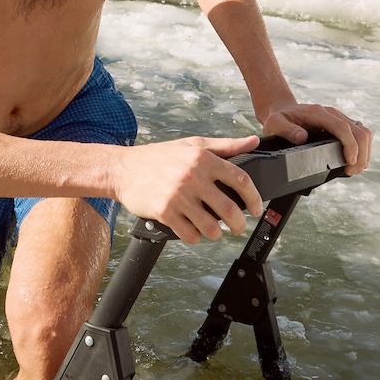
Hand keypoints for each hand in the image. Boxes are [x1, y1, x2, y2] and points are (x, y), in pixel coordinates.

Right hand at [104, 136, 263, 242]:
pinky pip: (190, 234)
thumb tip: (253, 142)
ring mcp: (178, 196)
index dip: (254, 197)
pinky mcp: (165, 212)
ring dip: (216, 233)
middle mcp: (193, 177)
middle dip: (239, 224)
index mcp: (203, 159)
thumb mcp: (193, 144)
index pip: (241, 180)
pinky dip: (195, 237)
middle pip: (229, 209)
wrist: (123, 168)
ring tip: (214, 230)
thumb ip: (225, 145)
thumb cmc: (159, 157)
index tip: (256, 208)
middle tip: (238, 227)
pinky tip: (193, 231)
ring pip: (211, 227)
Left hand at [257, 102, 374, 174]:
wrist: (284, 111)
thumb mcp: (275, 123)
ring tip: (355, 170)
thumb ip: (287, 130)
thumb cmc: (279, 119)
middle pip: (358, 131)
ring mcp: (339, 118)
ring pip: (363, 133)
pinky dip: (362, 149)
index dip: (350, 145)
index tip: (350, 162)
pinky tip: (355, 162)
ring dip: (364, 152)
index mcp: (319, 113)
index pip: (342, 128)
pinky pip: (359, 135)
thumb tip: (302, 138)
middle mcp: (333, 114)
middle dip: (361, 153)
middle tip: (352, 172)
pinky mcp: (342, 125)